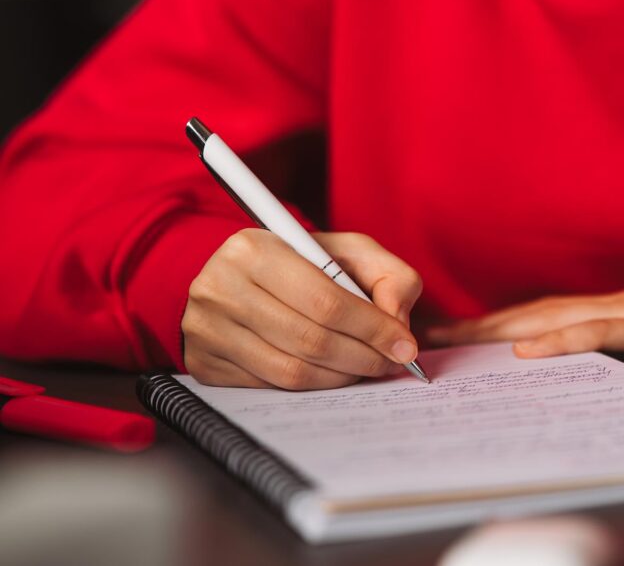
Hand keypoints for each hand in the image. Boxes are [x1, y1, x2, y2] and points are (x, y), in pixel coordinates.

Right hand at [182, 229, 422, 389]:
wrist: (240, 276)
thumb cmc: (302, 263)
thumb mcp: (348, 251)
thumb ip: (389, 275)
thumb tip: (398, 324)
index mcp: (255, 249)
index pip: (326, 301)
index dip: (373, 329)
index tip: (405, 346)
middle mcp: (220, 288)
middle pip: (310, 340)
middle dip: (363, 358)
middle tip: (390, 363)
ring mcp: (206, 329)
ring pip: (291, 372)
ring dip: (341, 378)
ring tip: (365, 369)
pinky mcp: (204, 363)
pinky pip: (269, 388)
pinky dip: (311, 387)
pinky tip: (331, 373)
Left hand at [428, 262, 623, 359]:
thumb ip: (600, 339)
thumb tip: (560, 359)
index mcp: (590, 312)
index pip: (525, 319)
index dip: (482, 327)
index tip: (442, 336)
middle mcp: (593, 309)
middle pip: (521, 316)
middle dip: (471, 328)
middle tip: (425, 337)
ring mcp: (617, 315)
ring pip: (545, 320)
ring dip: (496, 330)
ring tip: (454, 341)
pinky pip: (594, 334)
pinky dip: (559, 341)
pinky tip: (527, 350)